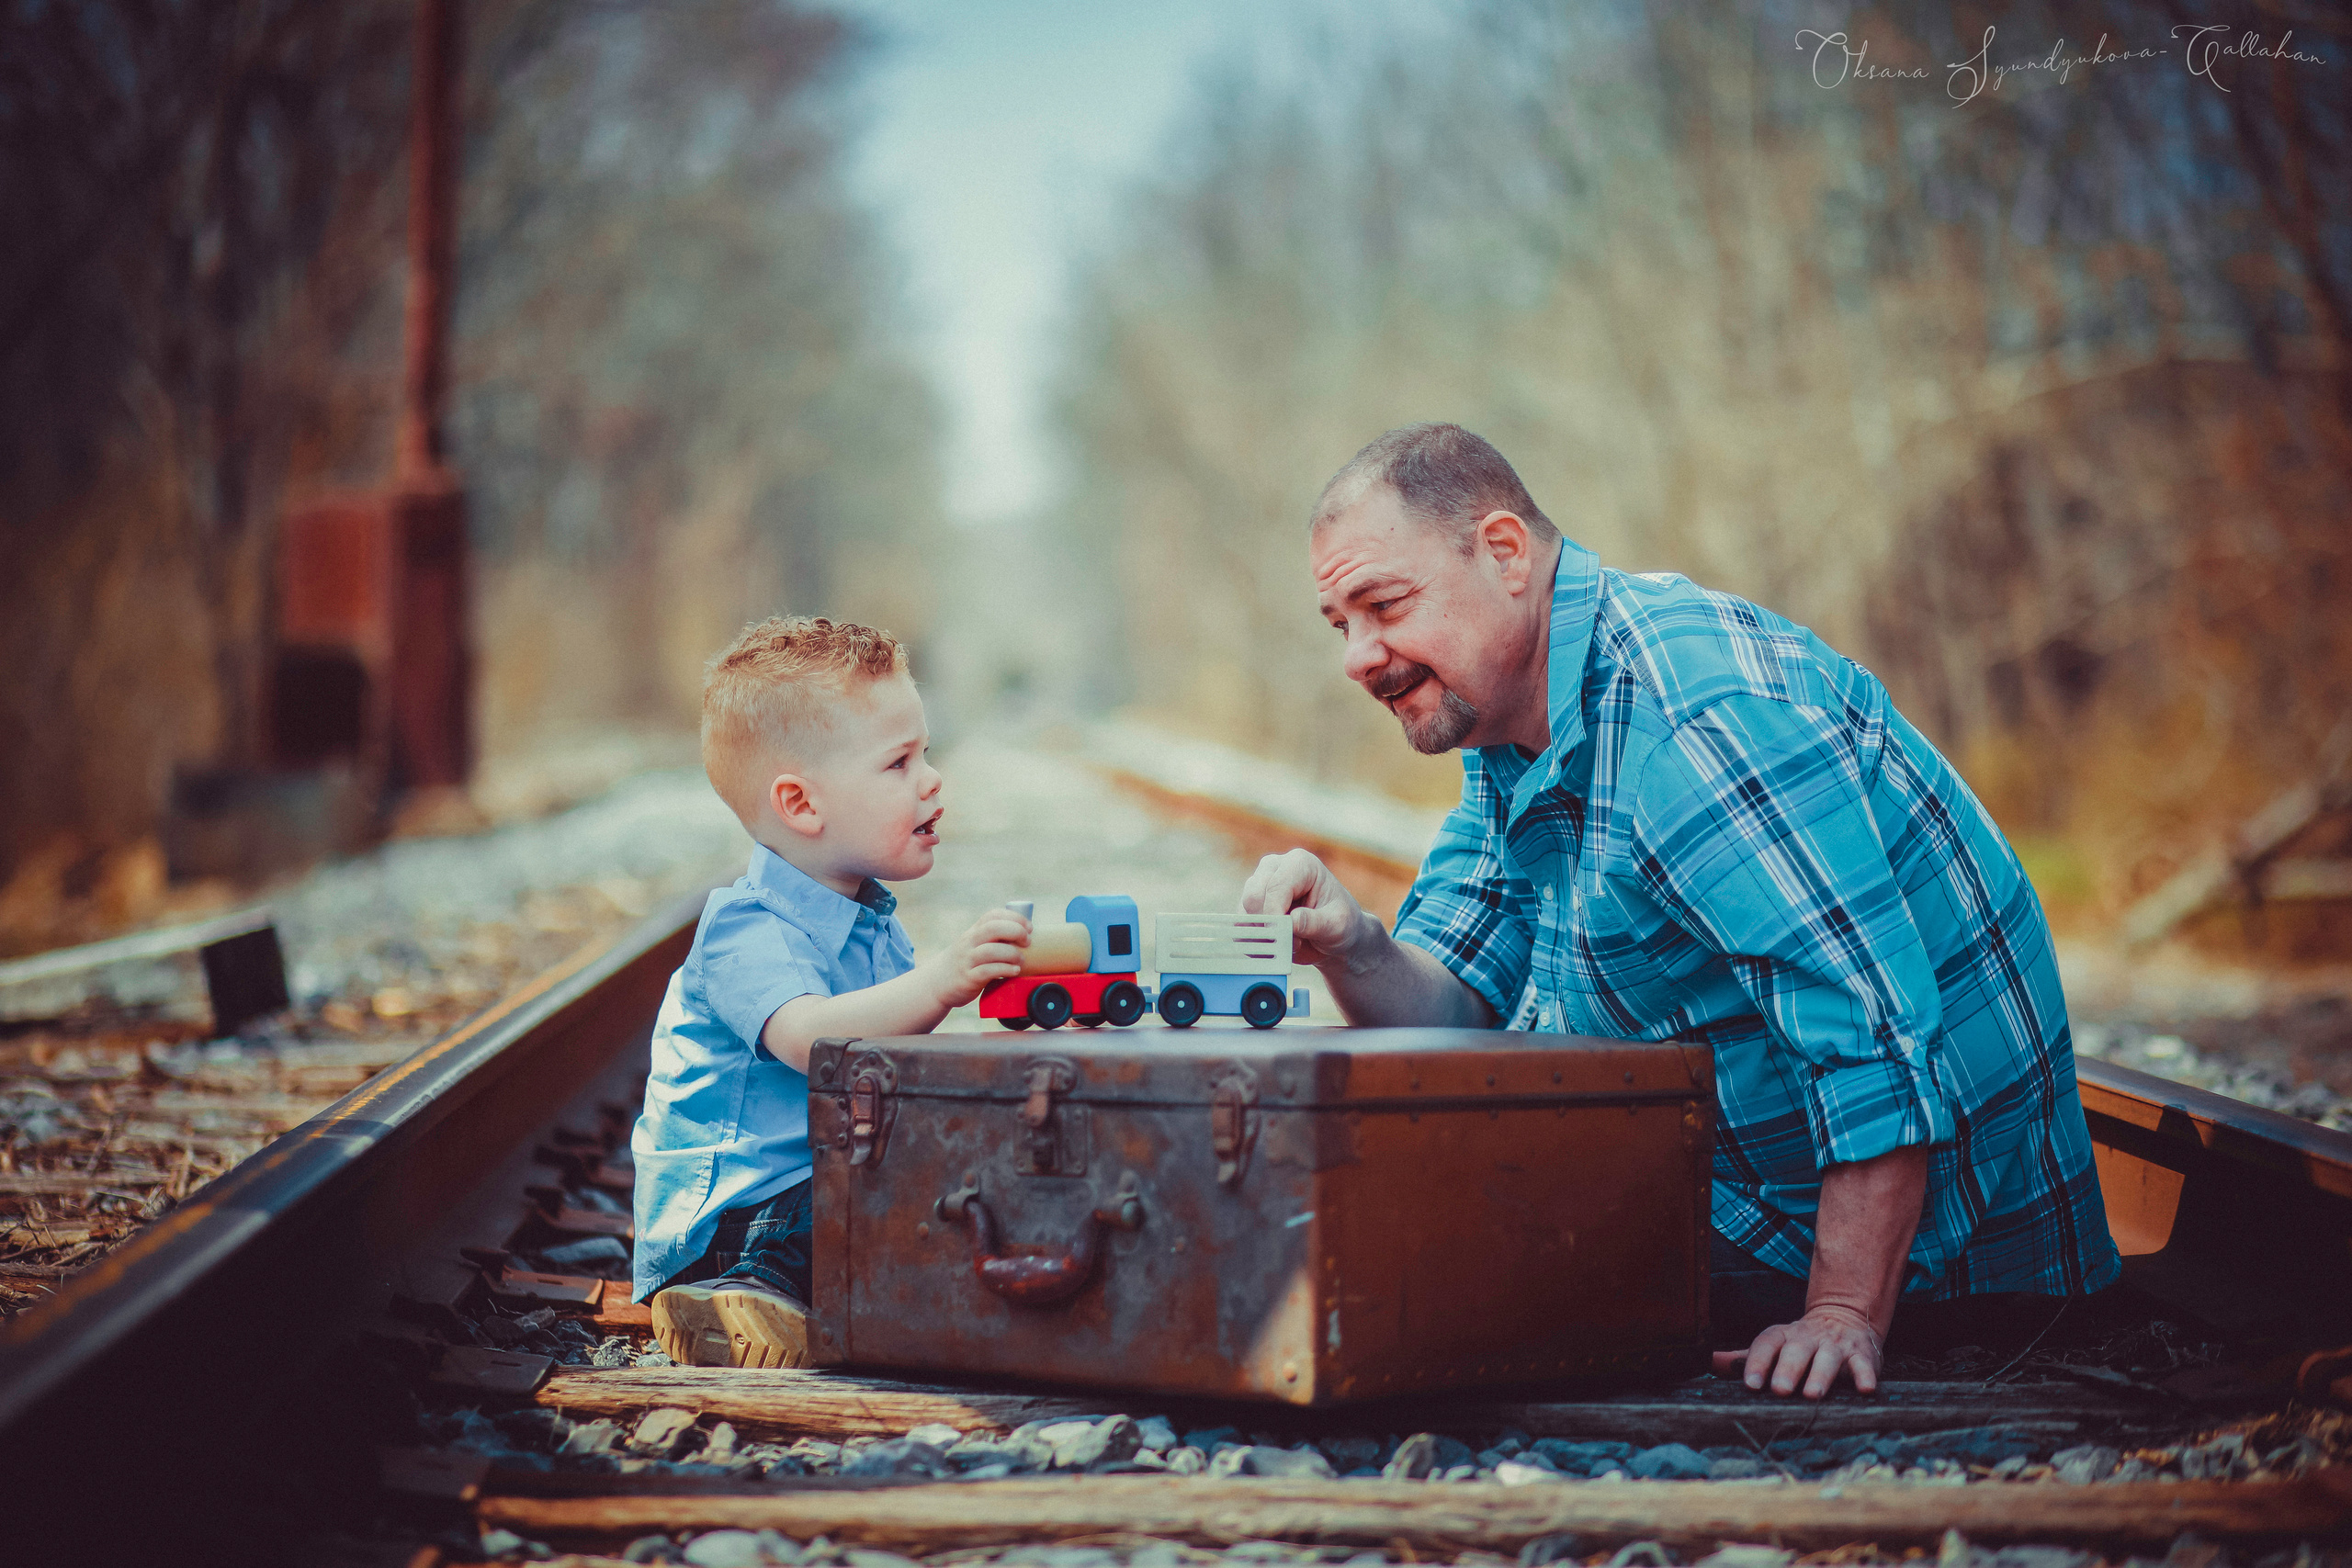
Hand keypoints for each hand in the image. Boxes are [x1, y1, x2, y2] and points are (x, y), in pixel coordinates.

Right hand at [928, 909, 1030, 1008]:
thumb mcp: (975, 944)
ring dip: (1012, 954)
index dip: (1015, 918)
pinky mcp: (968, 978)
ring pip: (991, 950)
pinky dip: (1004, 970)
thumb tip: (1027, 935)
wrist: (938, 983)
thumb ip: (994, 938)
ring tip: (1021, 960)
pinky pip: (987, 971)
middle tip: (1027, 942)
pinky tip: (1014, 971)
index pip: (993, 915)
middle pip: (993, 928)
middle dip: (1016, 931)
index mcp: (974, 931)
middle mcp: (969, 942)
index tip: (1029, 927)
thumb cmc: (966, 962)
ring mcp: (967, 960)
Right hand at [1241, 849, 1377, 968]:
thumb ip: (1316, 922)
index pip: (1276, 886)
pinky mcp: (1250, 906)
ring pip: (1244, 913)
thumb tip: (1292, 921)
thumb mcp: (1338, 924)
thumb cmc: (1340, 923)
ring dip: (1264, 936)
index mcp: (1300, 863)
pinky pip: (1241, 926)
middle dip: (1270, 926)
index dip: (1275, 914)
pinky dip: (1256, 942)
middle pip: (1253, 897)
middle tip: (1294, 943)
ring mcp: (1259, 886)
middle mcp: (1274, 868)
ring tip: (1291, 945)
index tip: (1286, 937)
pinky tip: (1277, 947)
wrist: (1333, 937)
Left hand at [1711, 1303, 1882, 1396]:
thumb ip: (1743, 1358)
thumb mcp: (1772, 1346)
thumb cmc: (1800, 1343)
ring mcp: (1835, 1345)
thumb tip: (1707, 1362)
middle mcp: (1807, 1338)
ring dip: (1820, 1375)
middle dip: (1787, 1369)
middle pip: (1795, 1350)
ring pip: (1827, 1358)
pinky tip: (1865, 1389)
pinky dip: (1865, 1375)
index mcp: (1783, 1335)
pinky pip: (1864, 1364)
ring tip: (1812, 1394)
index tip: (1749, 1383)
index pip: (1766, 1344)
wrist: (1844, 1318)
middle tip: (1779, 1389)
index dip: (1757, 1362)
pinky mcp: (1861, 1355)